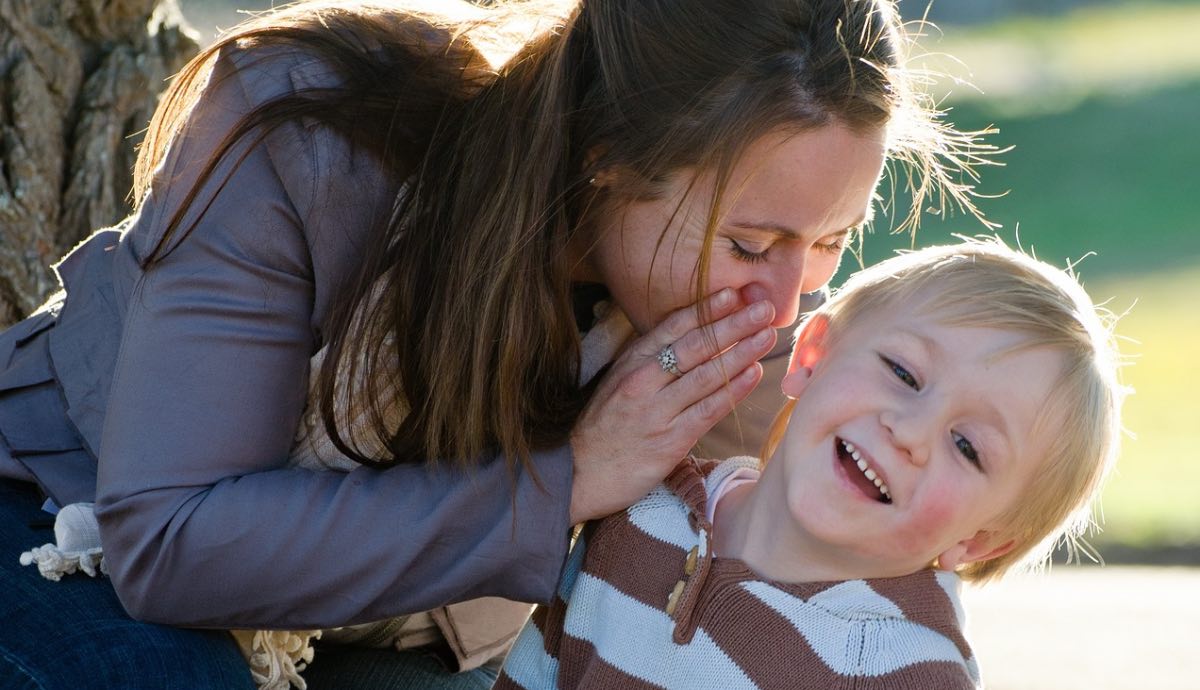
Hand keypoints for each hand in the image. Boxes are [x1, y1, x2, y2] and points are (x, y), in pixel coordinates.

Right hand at [568, 288, 776, 522]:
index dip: (706, 309)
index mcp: (631, 362)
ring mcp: (657, 410)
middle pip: (695, 346)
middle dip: (733, 324)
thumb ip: (648, 361)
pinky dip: (733, 389)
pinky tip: (753, 374)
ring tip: (766, 336)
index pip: (673, 328)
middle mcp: (643, 380)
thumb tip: (687, 338)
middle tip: (764, 309)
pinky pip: (708, 409)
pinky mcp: (670, 439)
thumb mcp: (616, 382)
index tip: (733, 294)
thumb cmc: (603, 427)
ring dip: (741, 352)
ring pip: (706, 375)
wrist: (579, 472)